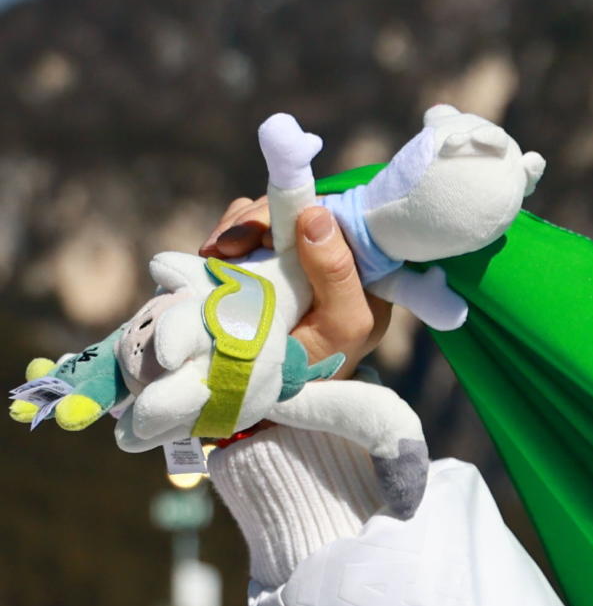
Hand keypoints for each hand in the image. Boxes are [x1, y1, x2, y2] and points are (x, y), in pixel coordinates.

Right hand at [201, 198, 390, 374]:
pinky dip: (226, 236)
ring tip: (213, 254)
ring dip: (236, 229)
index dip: (301, 211)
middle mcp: (334, 255)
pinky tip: (212, 256)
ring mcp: (296, 256)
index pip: (339, 215)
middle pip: (297, 211)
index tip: (267, 231)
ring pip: (268, 217)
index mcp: (366, 267)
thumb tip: (315, 215)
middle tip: (225, 246)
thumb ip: (337, 274)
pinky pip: (245, 230)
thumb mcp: (341, 325)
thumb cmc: (321, 365)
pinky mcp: (265, 261)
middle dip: (257, 220)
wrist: (277, 394)